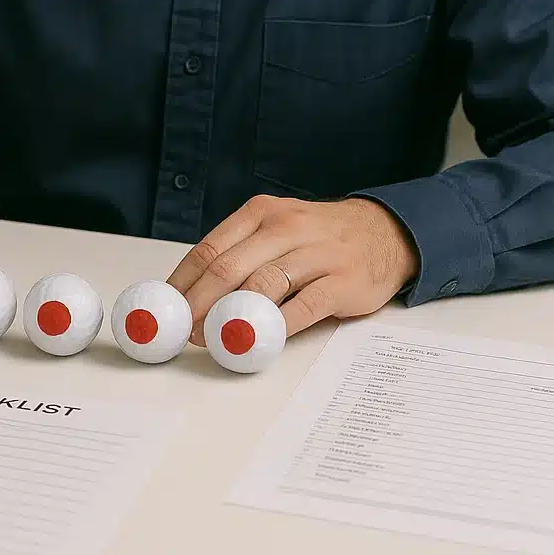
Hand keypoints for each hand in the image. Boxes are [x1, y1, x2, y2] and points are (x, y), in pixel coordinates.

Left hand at [167, 195, 418, 341]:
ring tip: (213, 339)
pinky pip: (303, 307)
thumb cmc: (319, 237)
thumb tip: (193, 293)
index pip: (210, 248)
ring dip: (231, 319)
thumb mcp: (278, 229)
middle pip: (229, 268)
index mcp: (262, 213)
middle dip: (199, 304)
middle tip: (183, 331)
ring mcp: (317, 253)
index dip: (183, 282)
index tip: (167, 308)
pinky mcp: (343, 281)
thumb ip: (241, 253)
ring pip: (262, 286)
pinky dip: (276, 327)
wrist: (386, 232)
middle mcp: (286, 228)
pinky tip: (259, 340)